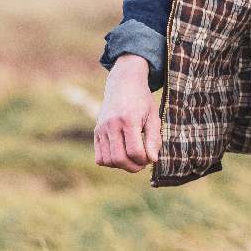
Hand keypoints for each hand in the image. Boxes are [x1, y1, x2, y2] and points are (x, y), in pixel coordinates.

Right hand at [94, 55, 160, 171]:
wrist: (123, 83)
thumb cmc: (142, 101)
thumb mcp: (153, 116)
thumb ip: (154, 139)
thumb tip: (153, 160)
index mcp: (128, 120)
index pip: (134, 151)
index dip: (145, 160)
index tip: (151, 157)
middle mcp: (111, 125)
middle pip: (119, 159)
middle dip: (134, 167)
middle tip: (143, 162)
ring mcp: (101, 129)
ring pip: (108, 161)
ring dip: (122, 166)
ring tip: (133, 159)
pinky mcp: (96, 132)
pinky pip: (99, 158)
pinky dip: (110, 162)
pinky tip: (122, 155)